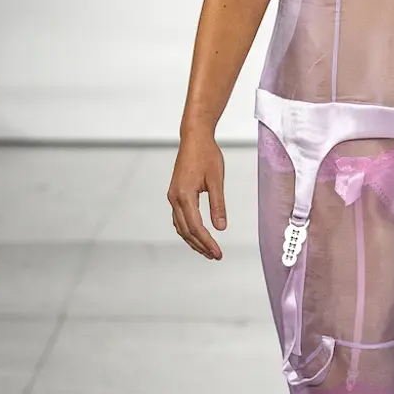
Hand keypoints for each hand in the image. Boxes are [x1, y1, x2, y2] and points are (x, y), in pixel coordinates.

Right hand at [168, 132, 226, 258]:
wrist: (194, 138)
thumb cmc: (206, 155)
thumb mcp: (216, 180)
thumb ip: (218, 205)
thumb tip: (221, 227)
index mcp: (184, 195)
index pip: (196, 226)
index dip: (207, 242)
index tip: (218, 253)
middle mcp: (174, 198)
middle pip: (186, 230)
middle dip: (200, 245)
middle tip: (215, 256)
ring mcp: (173, 196)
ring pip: (181, 226)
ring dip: (193, 240)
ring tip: (207, 251)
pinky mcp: (175, 194)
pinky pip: (179, 218)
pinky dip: (188, 230)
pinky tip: (197, 235)